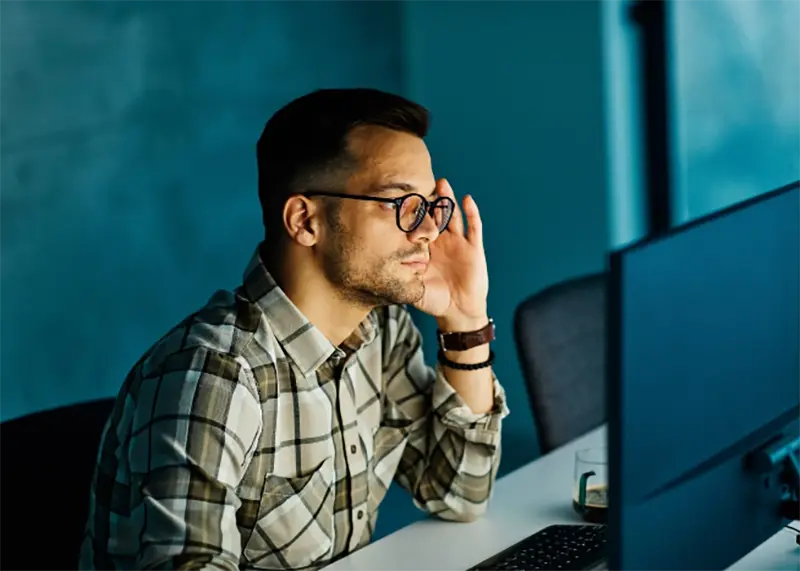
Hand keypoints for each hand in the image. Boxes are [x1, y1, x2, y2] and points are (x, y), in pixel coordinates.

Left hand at [413, 178, 488, 329]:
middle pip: (435, 216)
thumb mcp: (413, 287)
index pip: (418, 227)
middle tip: (420, 183)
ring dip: (448, 200)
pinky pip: (474, 228)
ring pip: (453, 217)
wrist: (457, 312)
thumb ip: (400, 278)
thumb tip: (380, 271)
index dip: (412, 214)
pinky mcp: (474, 248)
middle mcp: (442, 242)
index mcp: (426, 249)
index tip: (401, 199)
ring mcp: (458, 243)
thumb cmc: (434, 300)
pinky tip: (467, 199)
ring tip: (442, 183)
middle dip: (429, 200)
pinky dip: (472, 213)